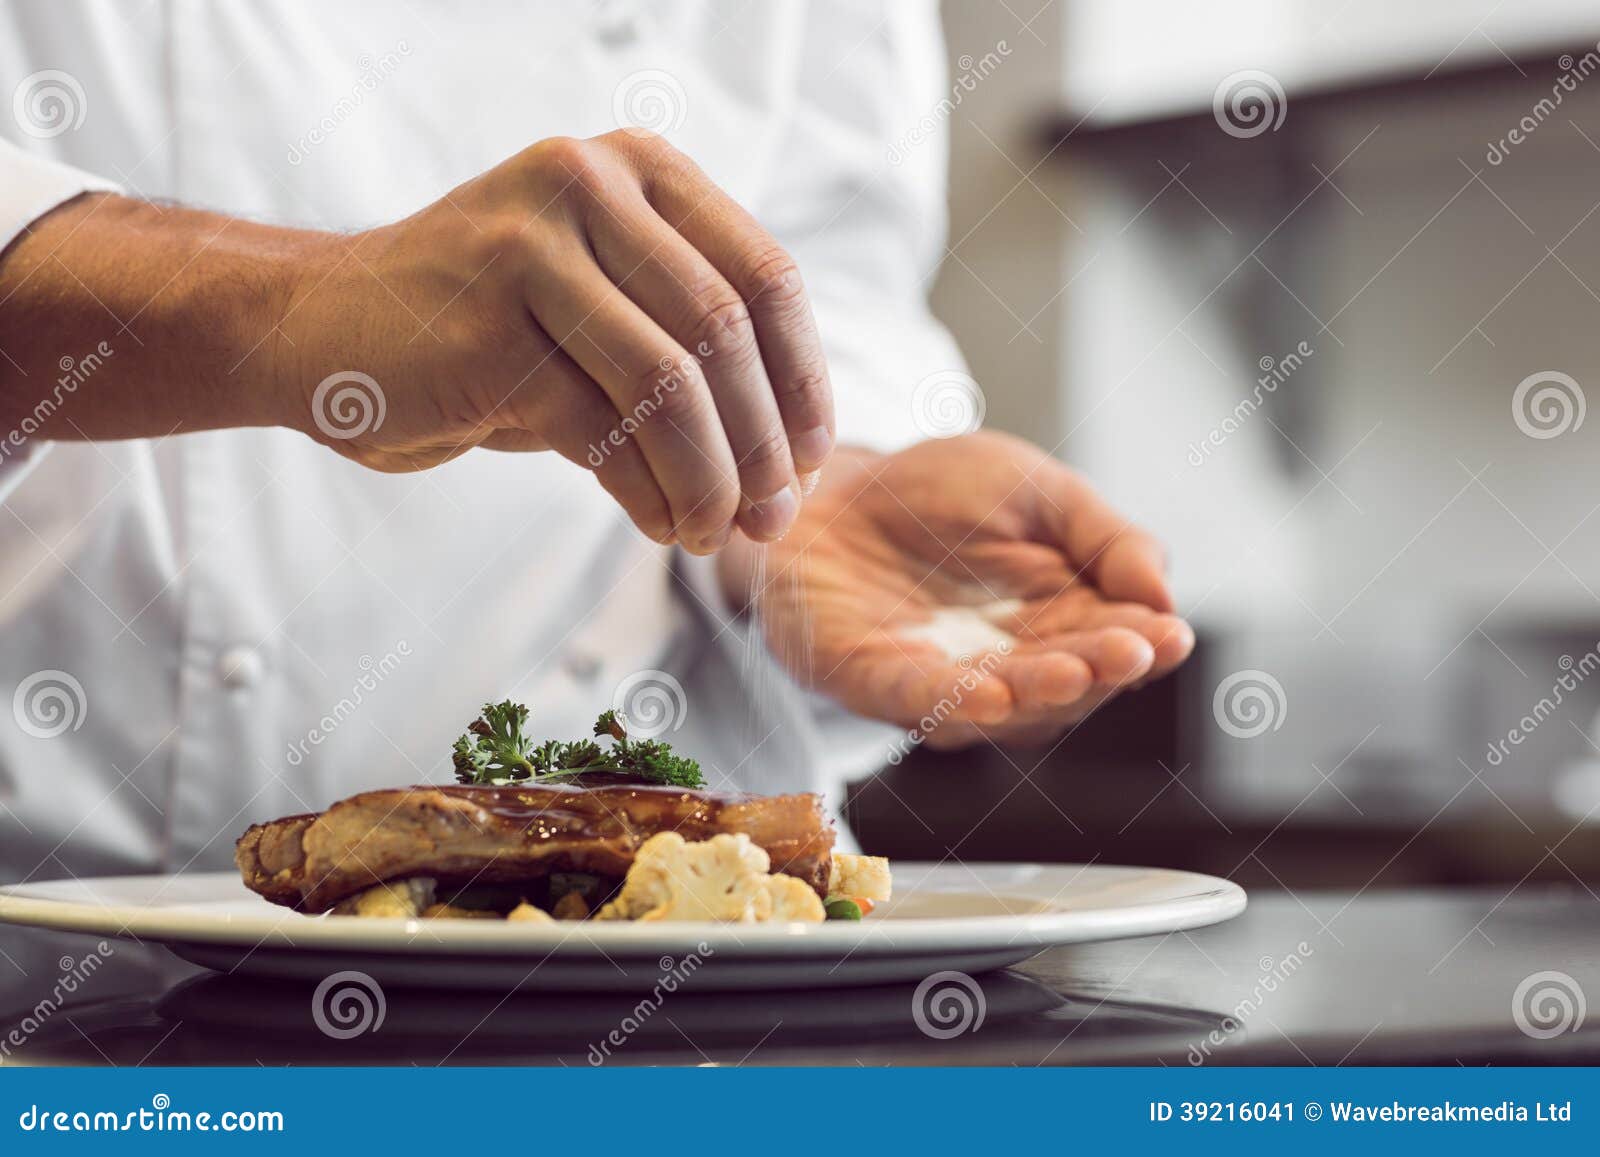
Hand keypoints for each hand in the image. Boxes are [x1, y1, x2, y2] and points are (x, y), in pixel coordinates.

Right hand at [0, 133, 830, 551]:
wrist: (318, 332)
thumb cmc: (483, 336)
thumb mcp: (601, 313)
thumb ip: (690, 351)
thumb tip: (794, 468)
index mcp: (636, 169)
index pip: (766, 278)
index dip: (804, 382)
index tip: (811, 462)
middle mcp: (588, 183)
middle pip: (726, 332)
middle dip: (764, 446)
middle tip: (772, 520)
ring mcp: (532, 244)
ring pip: (671, 384)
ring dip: (711, 481)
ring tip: (711, 535)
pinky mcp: (488, 322)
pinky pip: (603, 429)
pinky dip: (648, 494)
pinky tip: (658, 527)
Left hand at [722, 432, 1193, 748]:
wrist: (832, 483)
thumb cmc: (938, 492)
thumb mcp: (1039, 491)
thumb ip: (1104, 537)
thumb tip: (1163, 593)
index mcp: (1056, 624)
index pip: (1111, 645)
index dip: (1142, 645)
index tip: (1169, 635)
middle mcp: (1004, 667)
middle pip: (1062, 685)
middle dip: (1097, 670)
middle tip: (1131, 653)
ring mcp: (936, 682)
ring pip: (996, 705)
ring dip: (1033, 694)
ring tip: (1072, 673)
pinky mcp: (866, 679)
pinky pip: (910, 698)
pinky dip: (947, 700)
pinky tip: (988, 696)